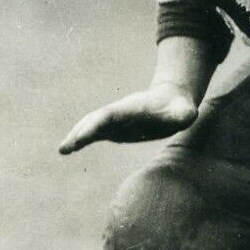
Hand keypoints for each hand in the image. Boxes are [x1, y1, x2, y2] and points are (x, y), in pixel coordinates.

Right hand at [58, 83, 197, 153]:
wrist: (171, 100)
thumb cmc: (179, 108)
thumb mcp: (185, 111)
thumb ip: (184, 114)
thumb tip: (187, 117)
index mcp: (133, 109)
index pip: (111, 116)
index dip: (96, 125)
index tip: (83, 137)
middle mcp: (120, 112)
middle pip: (96, 120)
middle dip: (81, 132)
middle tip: (65, 148)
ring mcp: (115, 120)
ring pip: (91, 126)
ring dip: (77, 137)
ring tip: (63, 150)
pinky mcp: (115, 128)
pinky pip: (94, 132)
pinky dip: (81, 139)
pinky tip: (69, 149)